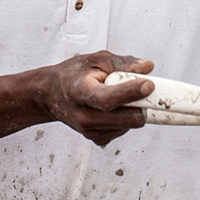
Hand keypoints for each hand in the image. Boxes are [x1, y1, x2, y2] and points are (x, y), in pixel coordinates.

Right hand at [27, 50, 155, 145]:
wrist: (51, 95)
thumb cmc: (73, 76)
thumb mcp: (95, 60)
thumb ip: (123, 63)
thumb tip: (147, 67)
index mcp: (80, 93)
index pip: (108, 99)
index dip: (131, 93)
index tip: (149, 85)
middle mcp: (84, 116)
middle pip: (125, 118)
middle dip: (142, 103)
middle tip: (146, 88)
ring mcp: (90, 131)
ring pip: (129, 124)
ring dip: (134, 110)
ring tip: (121, 95)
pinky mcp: (97, 139)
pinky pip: (124, 130)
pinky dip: (126, 118)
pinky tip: (115, 108)